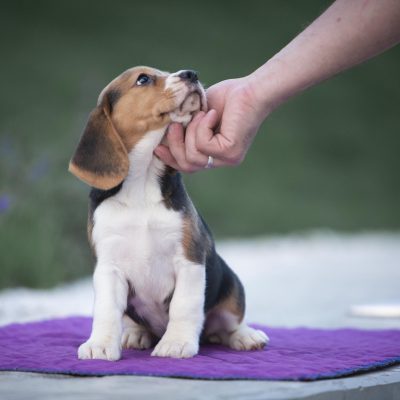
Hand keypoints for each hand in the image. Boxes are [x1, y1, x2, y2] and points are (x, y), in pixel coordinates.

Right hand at [154, 76, 269, 171]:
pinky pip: (204, 144)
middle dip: (176, 146)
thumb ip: (184, 126)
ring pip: (194, 156)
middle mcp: (221, 160)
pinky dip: (203, 126)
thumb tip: (162, 134)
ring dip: (192, 132)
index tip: (158, 148)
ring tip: (201, 114)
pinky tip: (212, 114)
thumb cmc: (227, 98)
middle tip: (176, 125)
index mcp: (213, 154)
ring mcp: (227, 158)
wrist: (250, 89)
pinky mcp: (231, 151)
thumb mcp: (197, 114)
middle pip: (188, 166)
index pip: (189, 166)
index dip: (171, 159)